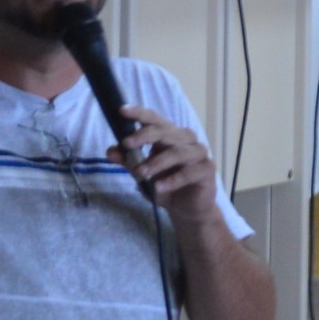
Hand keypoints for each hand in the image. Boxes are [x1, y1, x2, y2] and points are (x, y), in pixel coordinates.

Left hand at [117, 109, 227, 228]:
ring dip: (156, 162)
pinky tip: (159, 187)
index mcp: (169, 135)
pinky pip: (190, 171)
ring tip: (140, 173)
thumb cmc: (165, 185)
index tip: (122, 111)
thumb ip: (128, 161)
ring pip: (177, 152)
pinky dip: (173, 179)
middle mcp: (186, 139)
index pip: (155, 120)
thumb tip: (110, 151)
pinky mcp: (208, 169)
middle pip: (165, 131)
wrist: (186, 208)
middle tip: (126, 144)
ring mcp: (199, 153)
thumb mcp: (142, 174)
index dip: (139, 114)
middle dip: (144, 136)